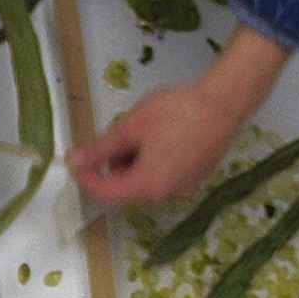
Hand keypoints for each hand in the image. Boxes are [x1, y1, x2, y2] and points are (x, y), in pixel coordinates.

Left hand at [69, 28, 291, 204]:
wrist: (225, 102)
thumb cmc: (175, 113)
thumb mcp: (130, 127)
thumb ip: (100, 149)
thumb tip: (73, 161)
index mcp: (147, 187)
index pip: (105, 193)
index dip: (86, 178)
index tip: (76, 159)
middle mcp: (166, 195)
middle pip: (126, 188)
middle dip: (113, 166)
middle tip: (113, 135)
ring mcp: (185, 187)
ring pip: (146, 180)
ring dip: (132, 162)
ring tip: (137, 130)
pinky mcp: (197, 175)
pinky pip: (165, 174)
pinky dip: (153, 160)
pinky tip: (158, 135)